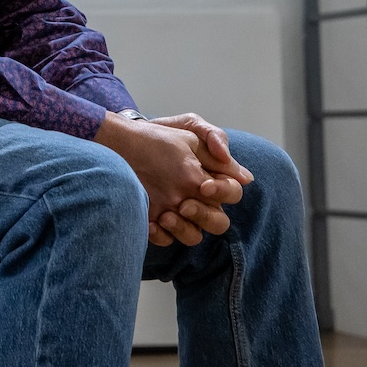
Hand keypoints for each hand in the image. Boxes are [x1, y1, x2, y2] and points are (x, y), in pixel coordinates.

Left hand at [94, 111, 244, 245]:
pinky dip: (160, 235)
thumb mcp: (187, 127)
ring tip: (165, 215)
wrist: (123, 143)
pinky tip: (149, 222)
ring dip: (184, 229)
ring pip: (194, 236)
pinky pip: (166, 239)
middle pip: (218, 222)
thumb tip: (243, 173)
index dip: (224, 192)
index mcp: (211, 179)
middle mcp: (199, 200)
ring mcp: (178, 213)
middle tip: (185, 205)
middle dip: (205, 216)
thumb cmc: (159, 135)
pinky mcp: (157, 222)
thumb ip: (213, 138)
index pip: (232, 193)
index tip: (204, 186)